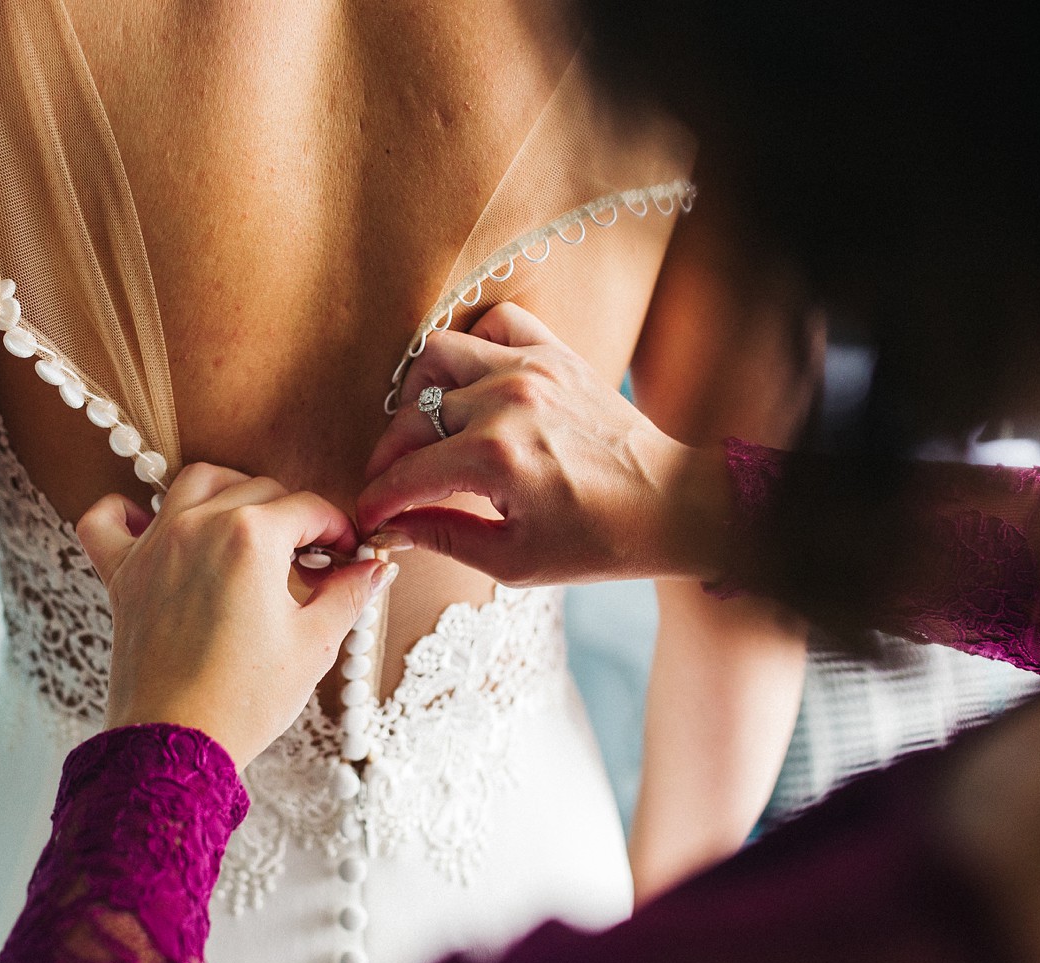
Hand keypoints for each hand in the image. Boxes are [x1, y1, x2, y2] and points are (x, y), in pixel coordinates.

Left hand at [78, 465, 396, 767]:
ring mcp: (155, 546)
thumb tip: (375, 569)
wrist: (178, 745)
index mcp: (251, 537)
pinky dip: (125, 511)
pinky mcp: (122, 573)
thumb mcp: (314, 643)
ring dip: (229, 491)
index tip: (347, 553)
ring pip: (194, 482)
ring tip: (249, 526)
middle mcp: (198, 525)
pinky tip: (149, 524)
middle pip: (258, 489)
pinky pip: (107, 519)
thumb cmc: (246, 699)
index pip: (308, 507)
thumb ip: (348, 594)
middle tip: (310, 558)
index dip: (337, 528)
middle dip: (292, 515)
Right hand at [358, 302, 733, 586]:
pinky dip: (474, 346)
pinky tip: (472, 385)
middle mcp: (507, 403)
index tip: (369, 515)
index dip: (377, 499)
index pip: (406, 473)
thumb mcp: (514, 560)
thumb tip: (394, 527)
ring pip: (439, 356)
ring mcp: (531, 370)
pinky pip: (496, 325)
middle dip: (390, 455)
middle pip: (413, 416)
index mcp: (495, 459)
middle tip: (392, 482)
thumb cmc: (599, 541)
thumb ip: (443, 537)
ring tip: (423, 426)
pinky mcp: (555, 354)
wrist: (670, 505)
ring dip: (419, 392)